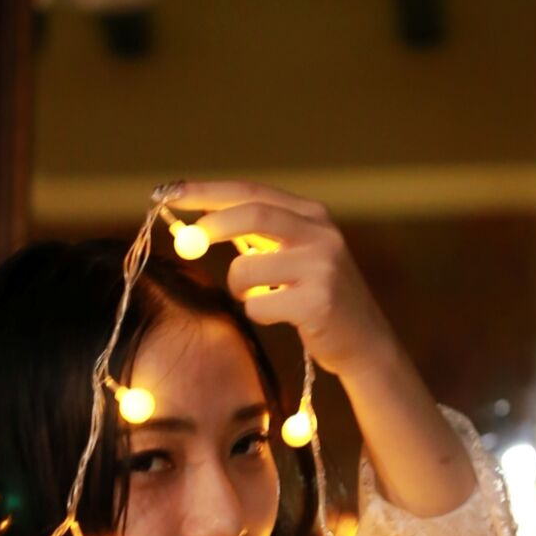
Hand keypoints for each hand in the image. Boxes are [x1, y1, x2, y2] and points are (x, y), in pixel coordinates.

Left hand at [173, 177, 396, 378]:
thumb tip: (201, 222)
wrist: (366, 343)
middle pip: (252, 215)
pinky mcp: (318, 302)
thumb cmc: (318, 298)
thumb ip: (261, 236)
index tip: (168, 193)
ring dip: (238, 287)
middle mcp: (322, 234)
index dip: (207, 192)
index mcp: (314, 216)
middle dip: (211, 226)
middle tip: (186, 241)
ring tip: (259, 296)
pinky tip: (282, 317)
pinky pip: (258, 305)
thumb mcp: (298, 254)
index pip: (252, 192)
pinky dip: (258, 313)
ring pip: (246, 267)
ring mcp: (323, 267)